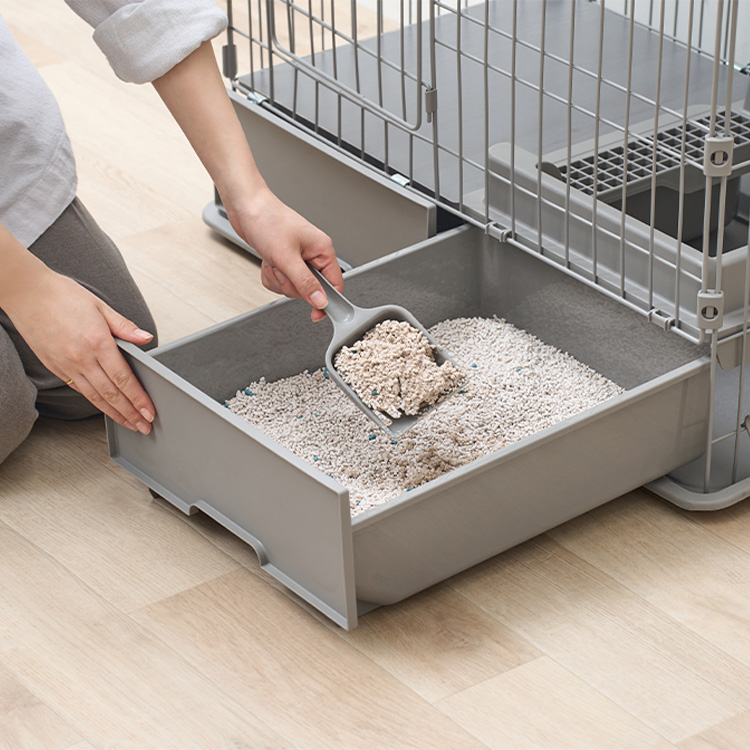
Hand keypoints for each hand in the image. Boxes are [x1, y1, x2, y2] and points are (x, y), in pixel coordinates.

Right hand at [4, 266, 155, 433]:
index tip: (149, 412)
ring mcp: (66, 365)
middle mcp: (81, 358)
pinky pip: (79, 389)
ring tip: (129, 424)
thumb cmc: (62, 295)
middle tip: (144, 427)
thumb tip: (146, 338)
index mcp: (97, 342)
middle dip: (130, 414)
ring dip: (114, 413)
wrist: (26, 293)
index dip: (138, 399)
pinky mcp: (55, 367)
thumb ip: (124, 326)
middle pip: (111, 394)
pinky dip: (95, 401)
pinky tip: (106, 407)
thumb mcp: (100, 306)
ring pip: (95, 397)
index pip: (124, 379)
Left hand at [226, 189, 343, 321]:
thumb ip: (305, 282)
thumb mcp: (286, 257)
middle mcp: (313, 254)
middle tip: (283, 269)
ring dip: (279, 279)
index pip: (335, 284)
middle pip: (311, 289)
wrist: (246, 207)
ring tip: (274, 260)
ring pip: (294, 287)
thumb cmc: (267, 220)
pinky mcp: (285, 260)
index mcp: (322, 250)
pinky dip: (272, 275)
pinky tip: (268, 261)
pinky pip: (282, 281)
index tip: (316, 314)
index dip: (326, 301)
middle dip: (291, 284)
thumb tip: (320, 301)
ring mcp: (298, 258)